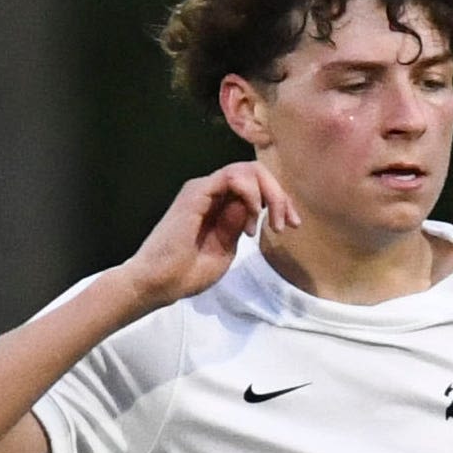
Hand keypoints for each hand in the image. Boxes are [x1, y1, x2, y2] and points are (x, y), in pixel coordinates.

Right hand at [120, 162, 296, 307]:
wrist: (160, 282)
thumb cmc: (188, 272)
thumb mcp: (226, 247)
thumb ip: (239, 224)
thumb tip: (254, 205)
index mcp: (220, 206)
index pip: (257, 187)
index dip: (280, 201)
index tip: (293, 225)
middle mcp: (212, 193)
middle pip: (256, 174)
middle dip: (280, 196)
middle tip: (287, 224)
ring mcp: (203, 190)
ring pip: (247, 170)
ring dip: (269, 193)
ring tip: (269, 222)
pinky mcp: (196, 192)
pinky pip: (232, 176)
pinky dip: (251, 192)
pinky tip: (254, 213)